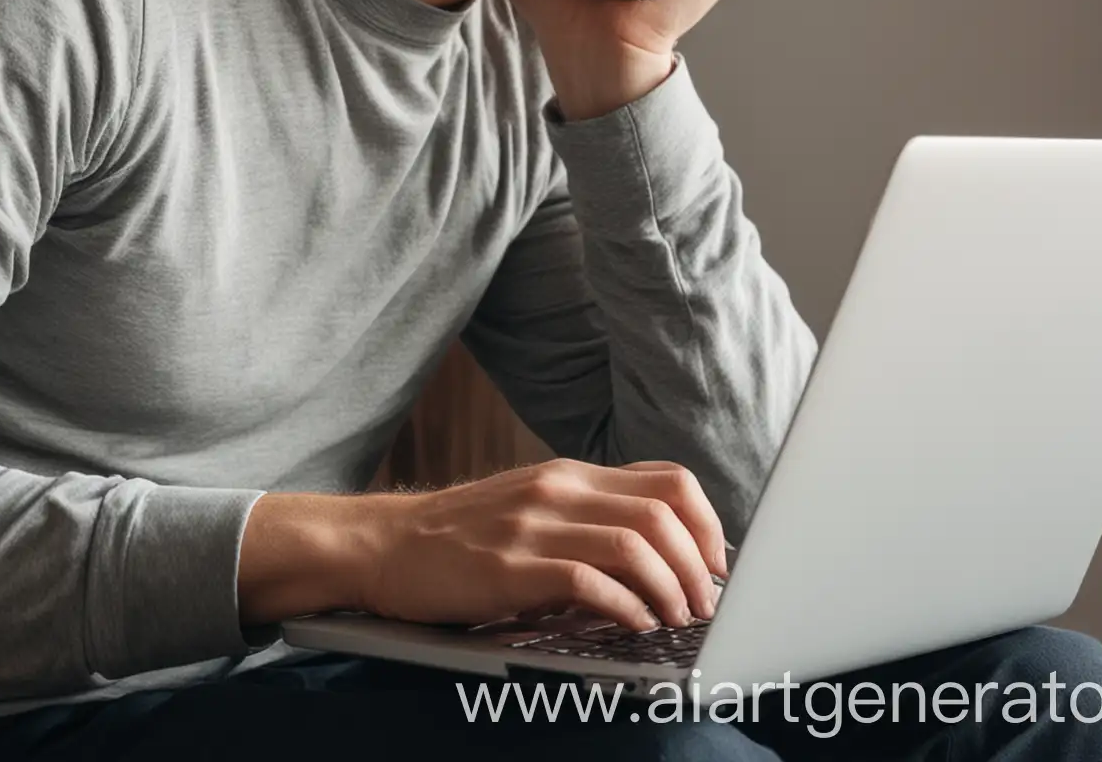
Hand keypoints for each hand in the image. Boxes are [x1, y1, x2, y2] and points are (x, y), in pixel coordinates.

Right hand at [238, 458, 728, 631]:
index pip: (670, 481)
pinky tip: (633, 627)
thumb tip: (661, 552)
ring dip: (672, 590)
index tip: (717, 568)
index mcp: (570, 474)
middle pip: (665, 513)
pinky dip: (626, 608)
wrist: (383, 545)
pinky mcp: (510, 567)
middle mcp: (559, 489)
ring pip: (637, 544)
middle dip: (701, 567)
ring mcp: (534, 525)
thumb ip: (587, 515)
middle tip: (706, 607)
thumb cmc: (460, 537)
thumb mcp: (531, 506)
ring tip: (677, 622)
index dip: (709, 526)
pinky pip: (590, 581)